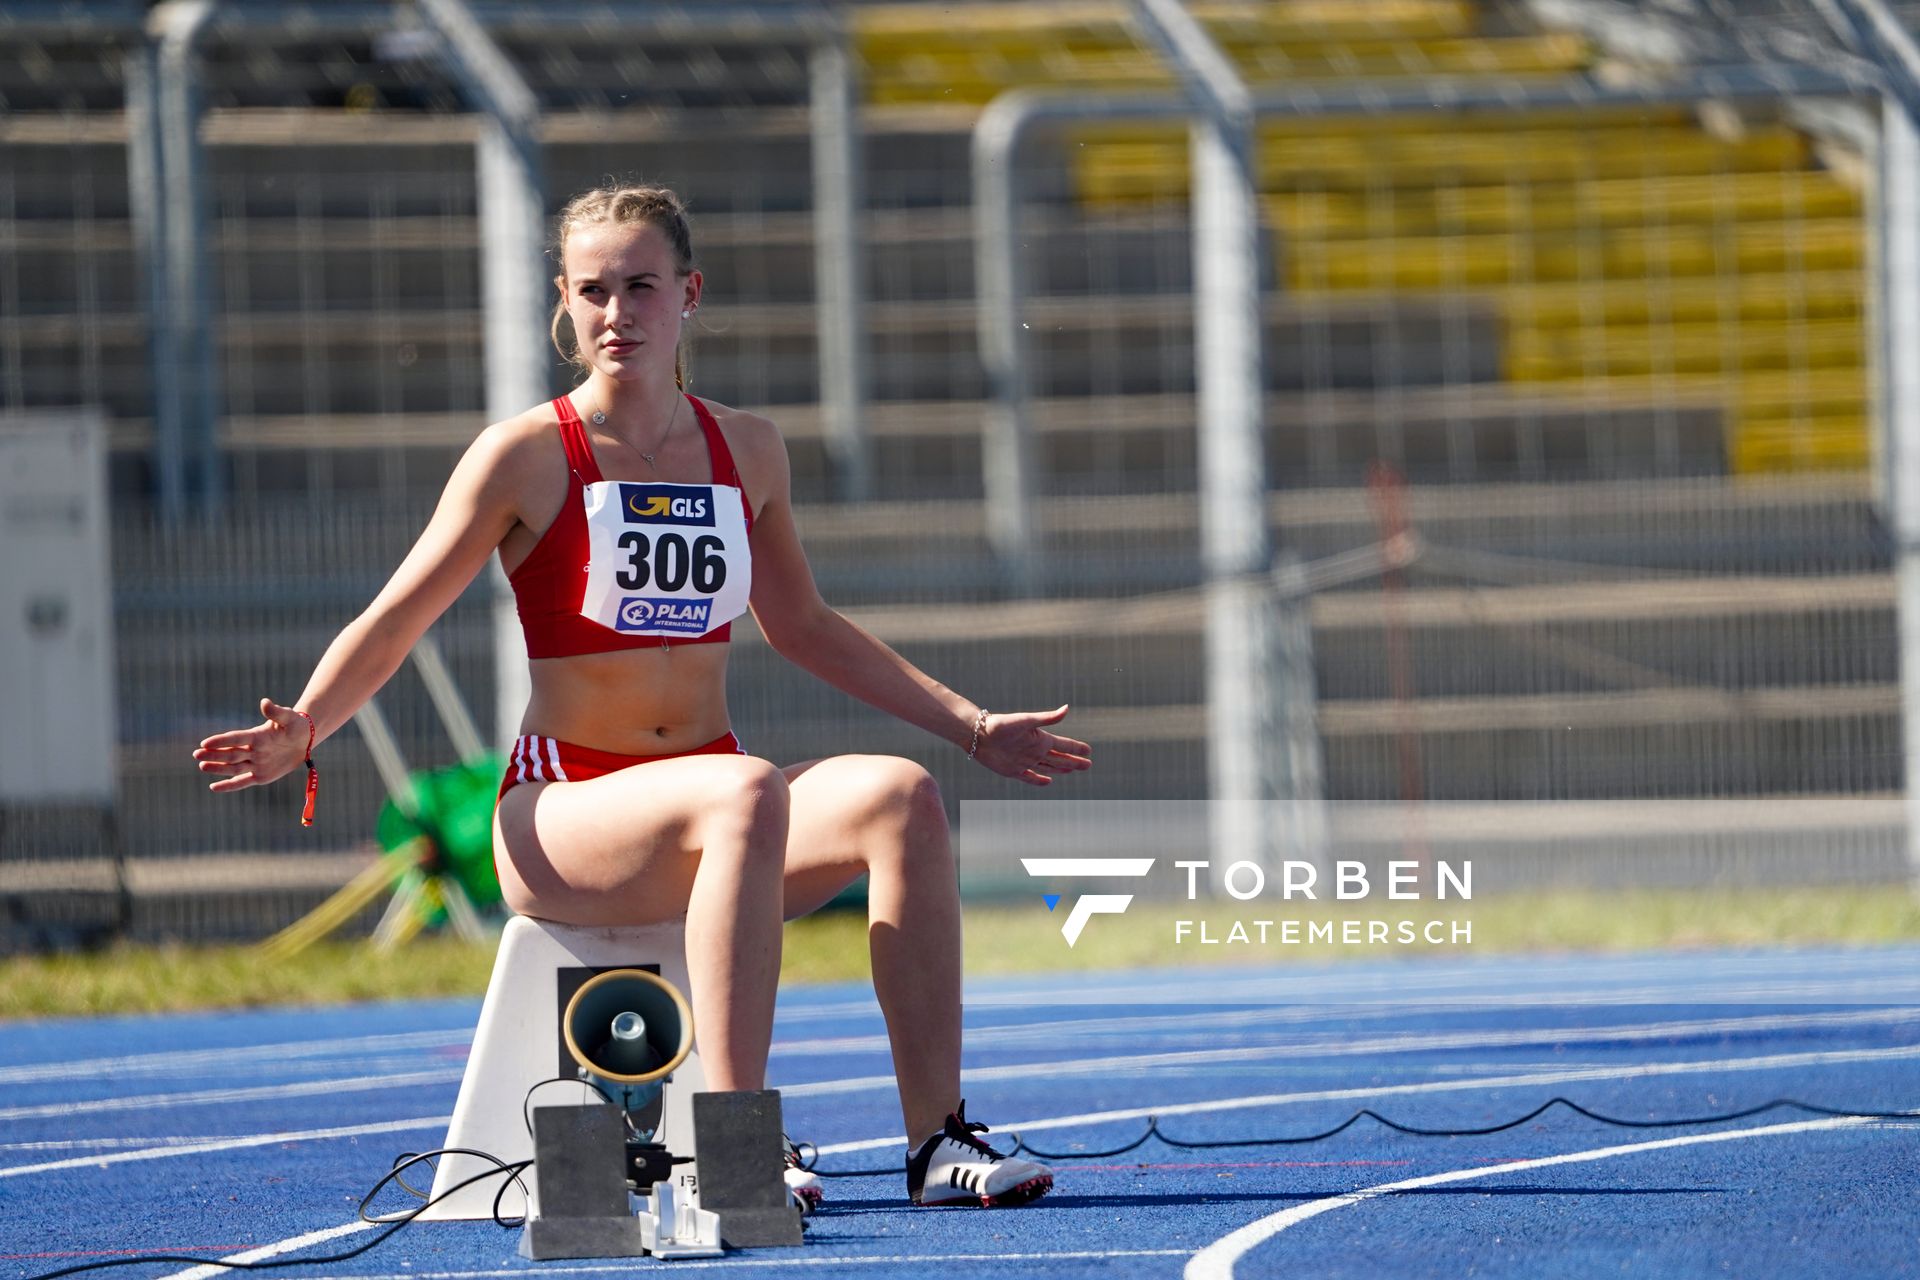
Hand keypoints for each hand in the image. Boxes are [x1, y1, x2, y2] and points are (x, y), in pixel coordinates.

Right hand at [192, 698, 311, 793]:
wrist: (304, 740)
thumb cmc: (295, 725)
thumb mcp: (289, 718)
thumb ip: (276, 712)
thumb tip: (265, 702)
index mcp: (256, 736)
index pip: (236, 738)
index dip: (222, 741)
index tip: (205, 742)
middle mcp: (252, 750)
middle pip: (231, 754)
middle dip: (214, 755)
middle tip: (197, 755)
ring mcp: (255, 764)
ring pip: (233, 768)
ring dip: (218, 768)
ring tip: (202, 766)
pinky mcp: (260, 776)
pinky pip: (243, 781)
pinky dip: (229, 785)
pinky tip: (213, 787)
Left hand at [971, 704, 1091, 786]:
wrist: (978, 734)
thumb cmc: (1002, 724)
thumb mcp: (1027, 721)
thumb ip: (1047, 718)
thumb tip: (1067, 708)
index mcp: (1041, 739)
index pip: (1064, 745)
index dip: (1076, 748)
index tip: (1089, 750)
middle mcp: (1035, 750)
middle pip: (1060, 758)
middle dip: (1074, 761)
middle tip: (1088, 764)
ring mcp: (1025, 761)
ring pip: (1048, 767)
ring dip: (1061, 769)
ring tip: (1072, 769)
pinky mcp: (1013, 770)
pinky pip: (1030, 777)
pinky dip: (1040, 780)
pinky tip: (1049, 781)